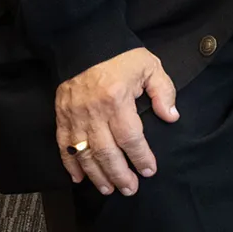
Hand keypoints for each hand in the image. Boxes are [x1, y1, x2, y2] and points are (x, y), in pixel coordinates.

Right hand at [55, 47, 178, 195]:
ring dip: (97, 175)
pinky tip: (79, 179)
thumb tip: (171, 117)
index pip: (130, 137)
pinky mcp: (61, 116)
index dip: (140, 157)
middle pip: (106, 152)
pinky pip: (64, 146)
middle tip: (130, 190)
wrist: (85, 41)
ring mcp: (74, 116)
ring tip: (108, 190)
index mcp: (117, 99)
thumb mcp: (150, 66)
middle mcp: (93, 112)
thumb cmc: (121, 56)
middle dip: (119, 174)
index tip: (149, 171)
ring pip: (84, 154)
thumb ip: (163, 92)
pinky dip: (70, 165)